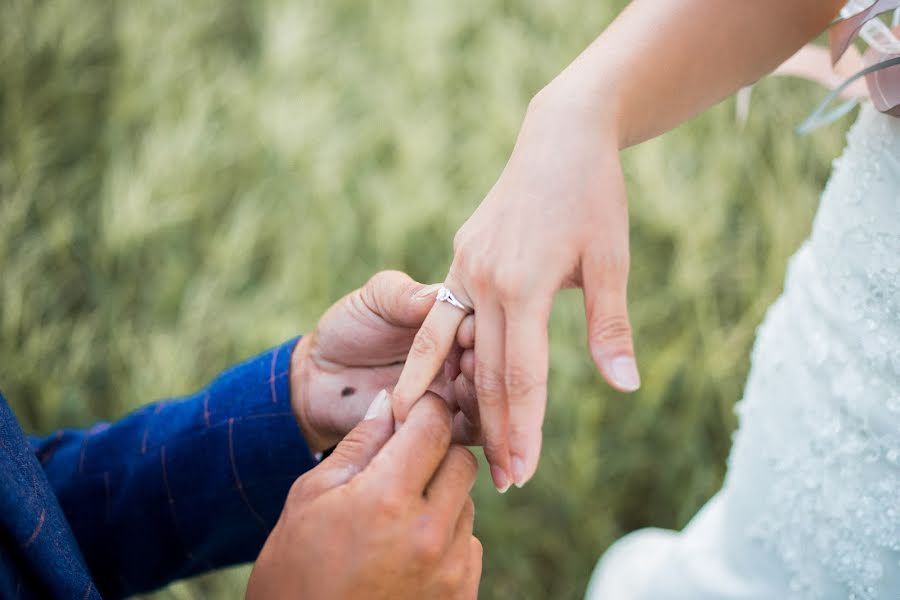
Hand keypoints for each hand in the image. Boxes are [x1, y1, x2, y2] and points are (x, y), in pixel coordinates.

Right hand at [246, 391, 482, 599]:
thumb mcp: (311, 498)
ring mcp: (450, 571)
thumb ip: (360, 445)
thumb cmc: (293, 573)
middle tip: (400, 466)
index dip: (423, 411)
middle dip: (435, 454)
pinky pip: (468, 545)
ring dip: (440, 499)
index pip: (433, 426)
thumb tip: (390, 402)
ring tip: (395, 521)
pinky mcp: (460, 598)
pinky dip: (446, 540)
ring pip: (466, 503)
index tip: (410, 414)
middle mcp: (429, 534)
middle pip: (461, 461)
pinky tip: (406, 554)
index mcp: (387, 499)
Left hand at [291, 270, 478, 453]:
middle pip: (498, 363)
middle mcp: (467, 355)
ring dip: (484, 396)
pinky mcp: (450, 427)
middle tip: (468, 364)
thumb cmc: (350, 327)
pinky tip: (448, 420)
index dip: (480, 326)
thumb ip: (404, 296)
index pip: (485, 320)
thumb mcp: (375, 300)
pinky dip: (475, 428)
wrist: (320, 378)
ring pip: (493, 401)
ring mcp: (461, 391)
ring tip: (459, 389)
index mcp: (457, 316)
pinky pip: (474, 432)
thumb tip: (438, 294)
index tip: (466, 331)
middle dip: (488, 364)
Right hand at [391, 89, 636, 491]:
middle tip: (504, 484)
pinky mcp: (459, 258)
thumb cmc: (595, 195)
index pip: (521, 376)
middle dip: (495, 431)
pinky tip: (431, 389)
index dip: (524, 430)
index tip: (525, 475)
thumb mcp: (611, 259)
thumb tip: (624, 387)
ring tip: (448, 445)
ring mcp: (464, 267)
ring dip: (454, 402)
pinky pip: (443, 320)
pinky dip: (438, 359)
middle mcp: (483, 279)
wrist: (559, 136)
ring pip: (451, 351)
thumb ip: (610, 326)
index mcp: (523, 283)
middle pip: (484, 373)